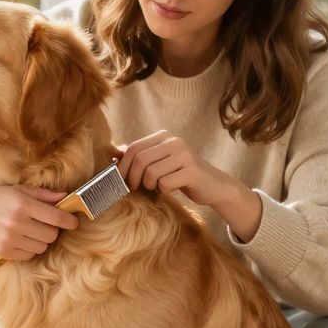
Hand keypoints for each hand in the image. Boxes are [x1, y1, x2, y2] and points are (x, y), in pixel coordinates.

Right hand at [0, 185, 80, 260]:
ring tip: (33, 230)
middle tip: (46, 223)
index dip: (70, 221)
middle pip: (52, 235)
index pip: (57, 218)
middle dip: (53, 229)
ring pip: (42, 247)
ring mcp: (10, 239)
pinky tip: (23, 238)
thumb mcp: (19, 190)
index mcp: (23, 205)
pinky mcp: (4, 251)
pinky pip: (29, 255)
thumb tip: (66, 196)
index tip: (72, 221)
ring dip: (42, 240)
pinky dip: (30, 248)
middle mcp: (17, 223)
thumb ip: (43, 195)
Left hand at [115, 130, 245, 207]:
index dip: (122, 166)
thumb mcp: (160, 161)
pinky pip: (165, 184)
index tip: (120, 179)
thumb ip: (140, 155)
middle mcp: (174, 142)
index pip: (134, 148)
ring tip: (156, 188)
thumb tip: (114, 152)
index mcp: (164, 136)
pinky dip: (163, 191)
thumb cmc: (181, 174)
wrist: (213, 185)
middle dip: (132, 178)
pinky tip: (170, 189)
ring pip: (151, 173)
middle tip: (135, 188)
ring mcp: (184, 156)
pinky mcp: (192, 172)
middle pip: (140, 160)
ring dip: (149, 186)